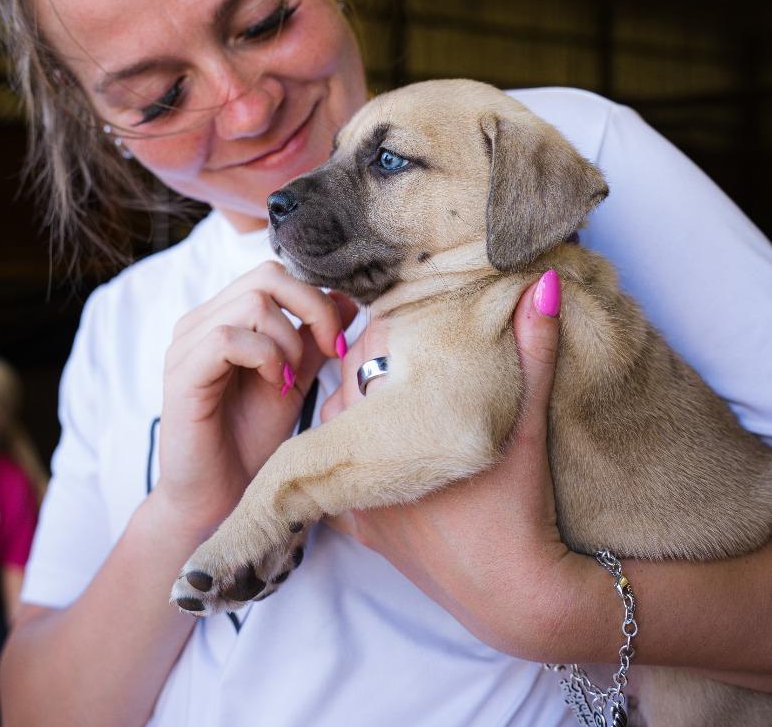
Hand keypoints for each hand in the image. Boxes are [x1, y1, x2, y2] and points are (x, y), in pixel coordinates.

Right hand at [154, 261, 356, 534]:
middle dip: (312, 309)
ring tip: (291, 380)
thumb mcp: (295, 380)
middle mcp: (201, 322)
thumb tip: (348, 298)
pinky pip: (227, 337)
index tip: (339, 342)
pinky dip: (265, 357)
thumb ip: (315, 340)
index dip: (317, 298)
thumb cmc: (251, 440)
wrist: (220, 498)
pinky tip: (276, 385)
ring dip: (288, 341)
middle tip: (330, 351)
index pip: (276, 275)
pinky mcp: (182, 373)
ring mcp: (187, 345)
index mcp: (225, 316)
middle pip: (267, 277)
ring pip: (252, 303)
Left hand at [324, 271, 586, 658]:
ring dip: (362, 410)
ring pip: (337, 431)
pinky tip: (387, 447)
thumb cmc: (524, 507)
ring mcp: (360, 503)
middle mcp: (363, 467)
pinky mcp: (367, 533)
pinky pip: (341, 478)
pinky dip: (359, 457)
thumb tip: (543, 284)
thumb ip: (534, 350)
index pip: (364, 355)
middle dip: (372, 368)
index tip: (410, 326)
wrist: (520, 597)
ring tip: (396, 396)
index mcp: (393, 431)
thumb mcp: (529, 423)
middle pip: (347, 390)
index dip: (385, 332)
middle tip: (406, 356)